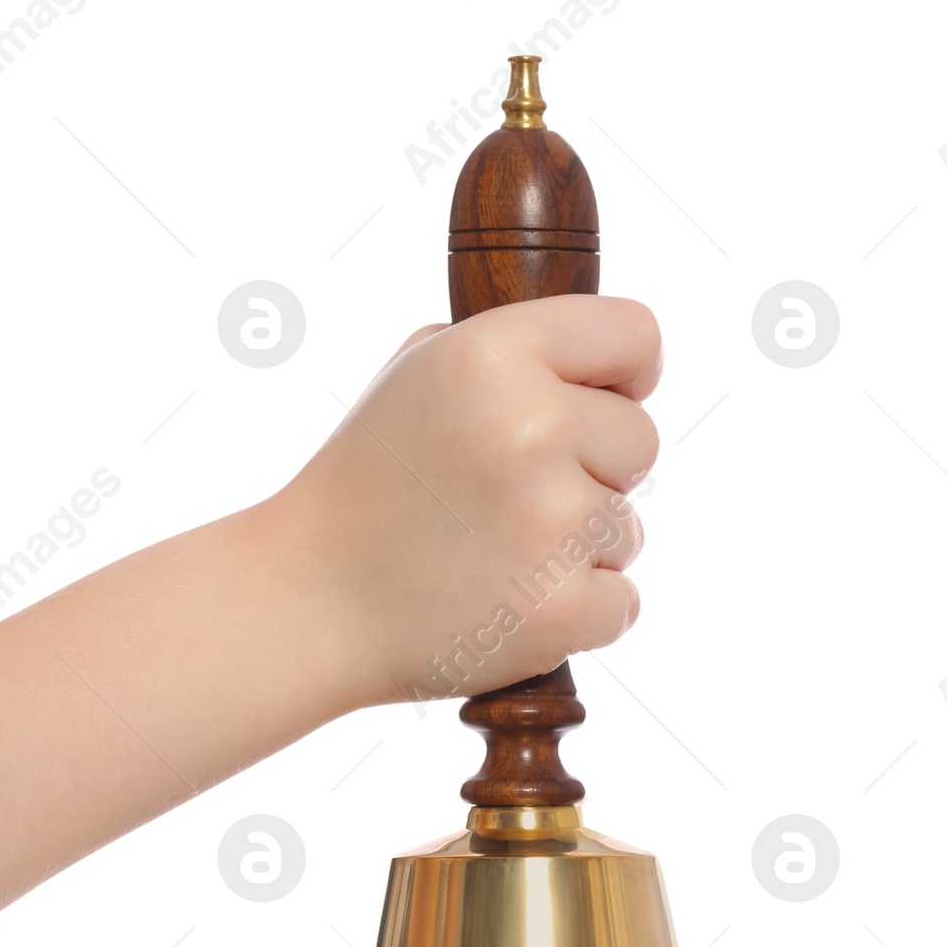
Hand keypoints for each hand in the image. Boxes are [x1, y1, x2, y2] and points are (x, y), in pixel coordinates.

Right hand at [283, 294, 661, 706]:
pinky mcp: (560, 608)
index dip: (628, 373)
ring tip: (492, 554)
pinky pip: (622, 602)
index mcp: (494, 354)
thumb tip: (602, 361)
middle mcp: (529, 426)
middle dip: (593, 471)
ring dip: (578, 548)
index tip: (603, 402)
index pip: (637, 334)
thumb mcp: (415, 373)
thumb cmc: (366, 483)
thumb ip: (512, 349)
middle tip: (508, 497)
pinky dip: (577, 613)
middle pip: (642, 440)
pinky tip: (505, 603)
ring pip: (628, 528)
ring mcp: (549, 523)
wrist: (305, 601)